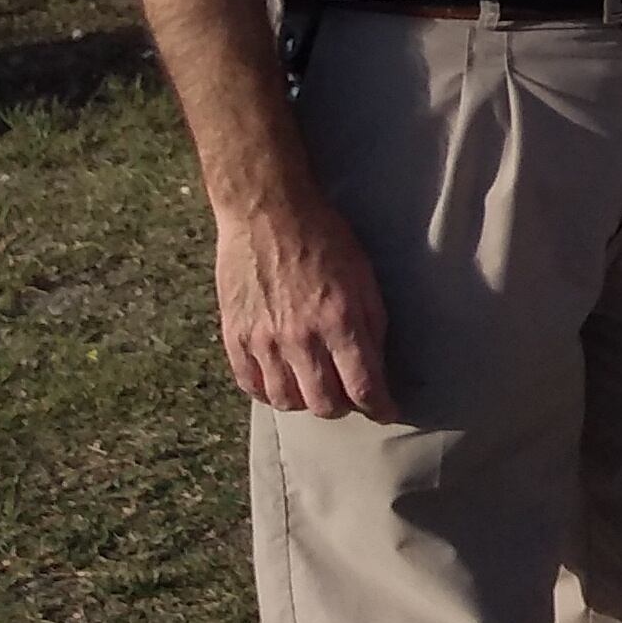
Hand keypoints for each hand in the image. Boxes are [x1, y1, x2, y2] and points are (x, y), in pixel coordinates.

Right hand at [214, 184, 391, 416]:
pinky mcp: (235, 336)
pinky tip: (282, 381)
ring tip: (315, 388)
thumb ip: (372, 325)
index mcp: (339, 321)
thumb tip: (377, 365)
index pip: (363, 387)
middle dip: (345, 407)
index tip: (386, 410)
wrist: (267, 212)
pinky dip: (269, 392)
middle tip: (350, 396)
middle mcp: (301, 338)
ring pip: (287, 401)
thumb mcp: (364, 277)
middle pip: (325, 404)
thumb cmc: (323, 238)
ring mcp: (263, 340)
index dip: (380, 407)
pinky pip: (251, 386)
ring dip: (306, 402)